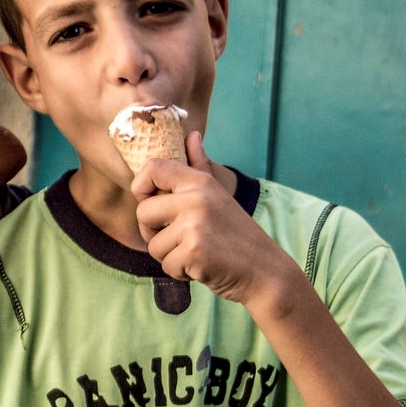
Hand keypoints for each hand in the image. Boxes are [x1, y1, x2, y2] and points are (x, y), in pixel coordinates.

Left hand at [134, 133, 298, 311]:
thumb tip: (191, 134)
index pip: (152, 168)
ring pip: (153, 244)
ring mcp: (195, 224)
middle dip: (153, 233)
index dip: (141, 186)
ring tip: (196, 253)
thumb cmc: (235, 234)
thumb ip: (200, 166)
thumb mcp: (218, 195)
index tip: (152, 203)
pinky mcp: (195, 251)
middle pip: (143, 212)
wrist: (263, 270)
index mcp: (199, 181)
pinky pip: (166, 265)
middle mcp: (196, 198)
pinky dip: (180, 272)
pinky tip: (201, 266)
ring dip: (170, 256)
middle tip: (178, 240)